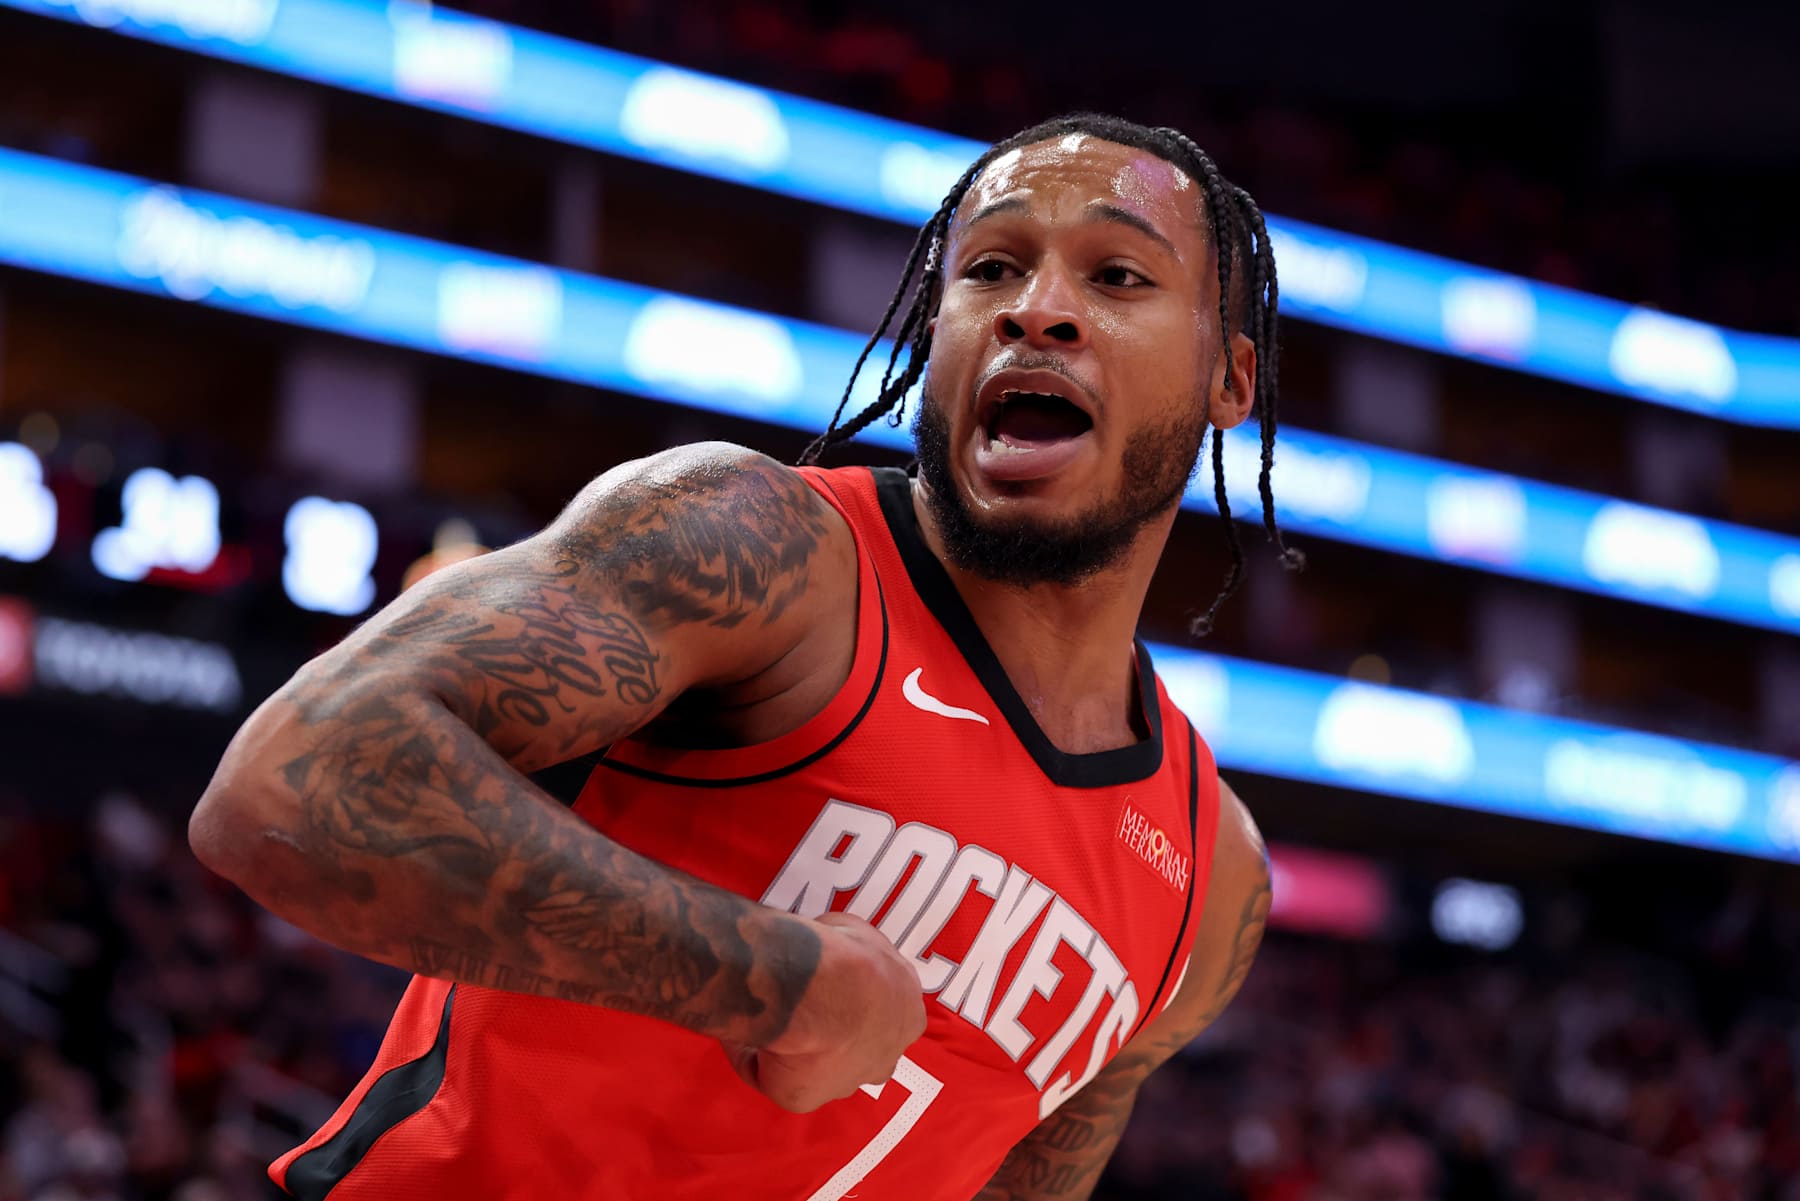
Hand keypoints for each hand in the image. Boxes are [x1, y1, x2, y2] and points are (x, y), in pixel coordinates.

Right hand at [724, 912, 925, 1112]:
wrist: (826, 988)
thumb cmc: (849, 954)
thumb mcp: (858, 933)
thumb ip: (849, 951)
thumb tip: (822, 954)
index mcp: (906, 1016)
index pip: (884, 1018)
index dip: (856, 1004)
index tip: (830, 988)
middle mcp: (884, 1057)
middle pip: (858, 1053)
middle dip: (833, 1037)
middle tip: (802, 1011)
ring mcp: (845, 1083)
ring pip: (816, 1070)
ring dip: (796, 1051)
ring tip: (766, 1017)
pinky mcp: (804, 1098)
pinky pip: (772, 1076)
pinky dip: (754, 1057)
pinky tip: (742, 1029)